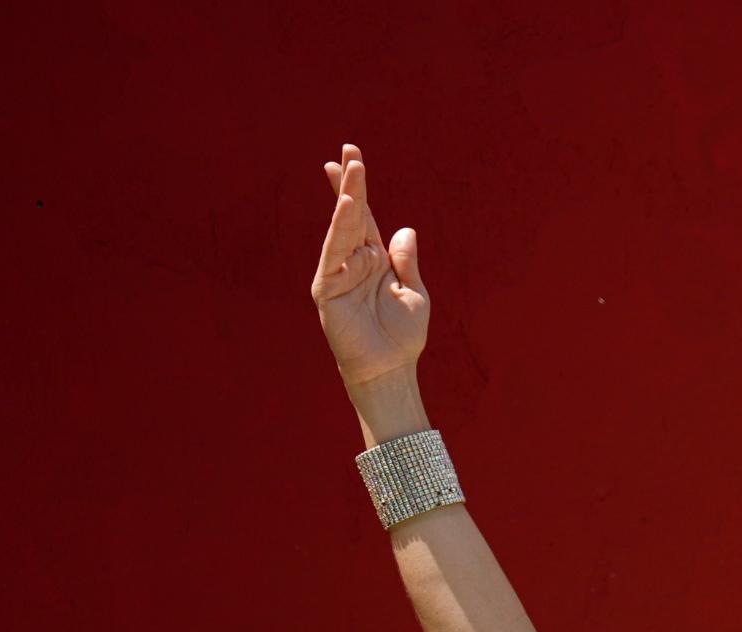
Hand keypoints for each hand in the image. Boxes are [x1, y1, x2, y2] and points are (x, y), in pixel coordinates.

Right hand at [310, 143, 428, 390]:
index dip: (359, 189)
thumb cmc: (403, 336)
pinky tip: (345, 209)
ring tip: (349, 170)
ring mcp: (338, 272)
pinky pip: (332, 254)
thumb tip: (404, 229)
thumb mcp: (414, 292)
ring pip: (342, 229)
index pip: (367, 217)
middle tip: (348, 152)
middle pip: (351, 215)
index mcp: (376, 258)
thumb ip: (406, 261)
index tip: (353, 157)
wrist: (390, 368)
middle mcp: (355, 260)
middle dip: (350, 184)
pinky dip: (338, 231)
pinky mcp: (327, 288)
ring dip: (346, 200)